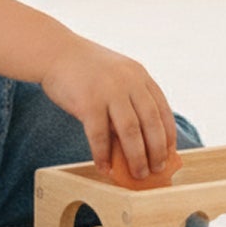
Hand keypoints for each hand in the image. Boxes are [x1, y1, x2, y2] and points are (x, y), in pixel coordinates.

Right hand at [39, 35, 176, 178]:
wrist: (55, 52)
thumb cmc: (85, 69)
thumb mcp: (115, 75)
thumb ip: (128, 99)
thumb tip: (138, 141)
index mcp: (139, 75)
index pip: (162, 109)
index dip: (168, 134)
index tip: (170, 153)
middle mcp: (128, 82)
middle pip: (151, 123)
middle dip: (156, 151)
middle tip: (156, 170)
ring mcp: (109, 91)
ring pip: (130, 133)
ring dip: (136, 158)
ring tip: (138, 174)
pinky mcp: (88, 102)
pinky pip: (99, 136)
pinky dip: (103, 155)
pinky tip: (104, 168)